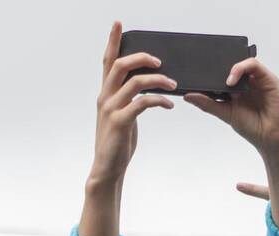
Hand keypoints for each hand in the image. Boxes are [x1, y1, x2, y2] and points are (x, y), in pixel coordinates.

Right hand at [89, 21, 176, 187]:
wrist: (108, 168)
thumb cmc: (117, 142)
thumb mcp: (122, 115)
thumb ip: (128, 98)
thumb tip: (148, 85)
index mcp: (105, 93)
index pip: (107, 61)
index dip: (113, 41)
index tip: (119, 24)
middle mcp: (105, 97)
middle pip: (120, 65)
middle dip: (141, 57)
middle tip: (160, 59)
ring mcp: (111, 109)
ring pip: (135, 82)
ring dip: (158, 79)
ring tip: (173, 84)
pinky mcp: (120, 122)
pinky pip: (142, 103)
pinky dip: (159, 100)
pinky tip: (169, 104)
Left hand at [183, 58, 278, 156]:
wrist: (271, 136)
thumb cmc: (252, 127)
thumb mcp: (225, 113)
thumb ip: (207, 104)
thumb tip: (188, 96)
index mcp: (234, 90)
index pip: (219, 76)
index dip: (208, 74)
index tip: (192, 76)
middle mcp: (245, 82)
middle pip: (229, 67)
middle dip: (216, 66)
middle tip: (202, 70)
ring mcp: (256, 79)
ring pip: (240, 62)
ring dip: (228, 68)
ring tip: (222, 82)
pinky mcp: (267, 77)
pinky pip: (253, 64)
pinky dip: (240, 68)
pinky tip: (231, 80)